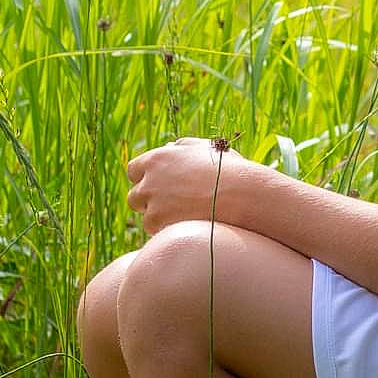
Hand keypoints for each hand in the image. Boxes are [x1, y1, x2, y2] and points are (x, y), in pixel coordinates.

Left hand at [126, 136, 264, 238]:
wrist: (242, 194)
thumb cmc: (231, 171)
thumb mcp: (206, 149)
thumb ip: (182, 147)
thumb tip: (169, 147)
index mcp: (158, 158)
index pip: (134, 170)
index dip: (147, 180)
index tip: (160, 188)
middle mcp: (149, 178)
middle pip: (135, 196)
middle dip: (150, 202)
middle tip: (173, 207)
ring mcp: (151, 200)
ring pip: (146, 216)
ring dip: (160, 219)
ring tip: (187, 218)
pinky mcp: (156, 220)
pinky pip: (154, 230)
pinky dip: (168, 230)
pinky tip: (190, 225)